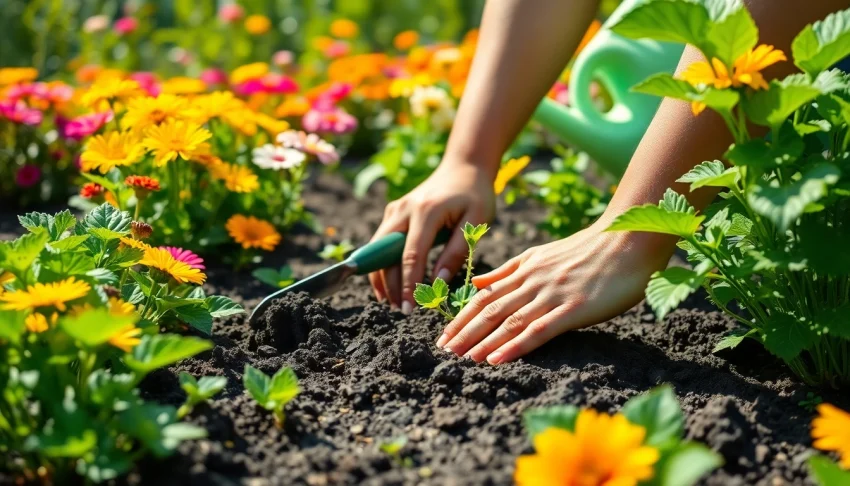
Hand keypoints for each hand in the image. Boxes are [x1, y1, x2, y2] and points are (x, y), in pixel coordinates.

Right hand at [369, 159, 496, 312]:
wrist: (464, 167)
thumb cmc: (475, 195)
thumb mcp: (476, 221)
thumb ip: (457, 252)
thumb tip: (438, 283)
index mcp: (426, 211)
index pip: (411, 255)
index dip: (408, 284)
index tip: (409, 308)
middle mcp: (404, 209)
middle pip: (386, 254)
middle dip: (389, 284)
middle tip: (398, 310)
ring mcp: (395, 209)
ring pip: (378, 249)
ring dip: (381, 276)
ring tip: (391, 301)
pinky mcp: (392, 212)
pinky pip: (382, 242)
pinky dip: (382, 263)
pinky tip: (389, 284)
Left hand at [435, 220, 676, 363]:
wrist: (628, 240)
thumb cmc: (590, 250)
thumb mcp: (541, 254)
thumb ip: (509, 270)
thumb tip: (476, 283)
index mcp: (524, 268)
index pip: (485, 296)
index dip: (461, 316)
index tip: (443, 335)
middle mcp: (532, 281)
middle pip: (490, 310)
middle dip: (464, 332)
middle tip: (443, 352)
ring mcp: (551, 294)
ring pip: (508, 321)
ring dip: (482, 342)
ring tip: (461, 359)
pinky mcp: (573, 309)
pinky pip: (538, 330)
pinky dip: (514, 346)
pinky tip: (496, 360)